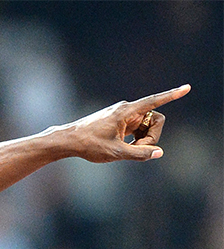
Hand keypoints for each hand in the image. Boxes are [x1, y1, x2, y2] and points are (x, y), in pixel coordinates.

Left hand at [64, 84, 189, 162]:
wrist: (68, 140)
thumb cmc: (89, 145)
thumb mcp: (115, 152)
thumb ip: (139, 154)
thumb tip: (159, 152)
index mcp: (126, 111)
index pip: (154, 102)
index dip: (172, 96)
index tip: (187, 88)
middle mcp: (127, 109)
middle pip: (155, 120)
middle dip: (152, 136)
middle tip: (138, 149)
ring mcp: (123, 115)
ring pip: (146, 126)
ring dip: (143, 139)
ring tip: (125, 149)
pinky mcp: (120, 121)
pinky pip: (138, 129)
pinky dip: (136, 139)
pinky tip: (124, 147)